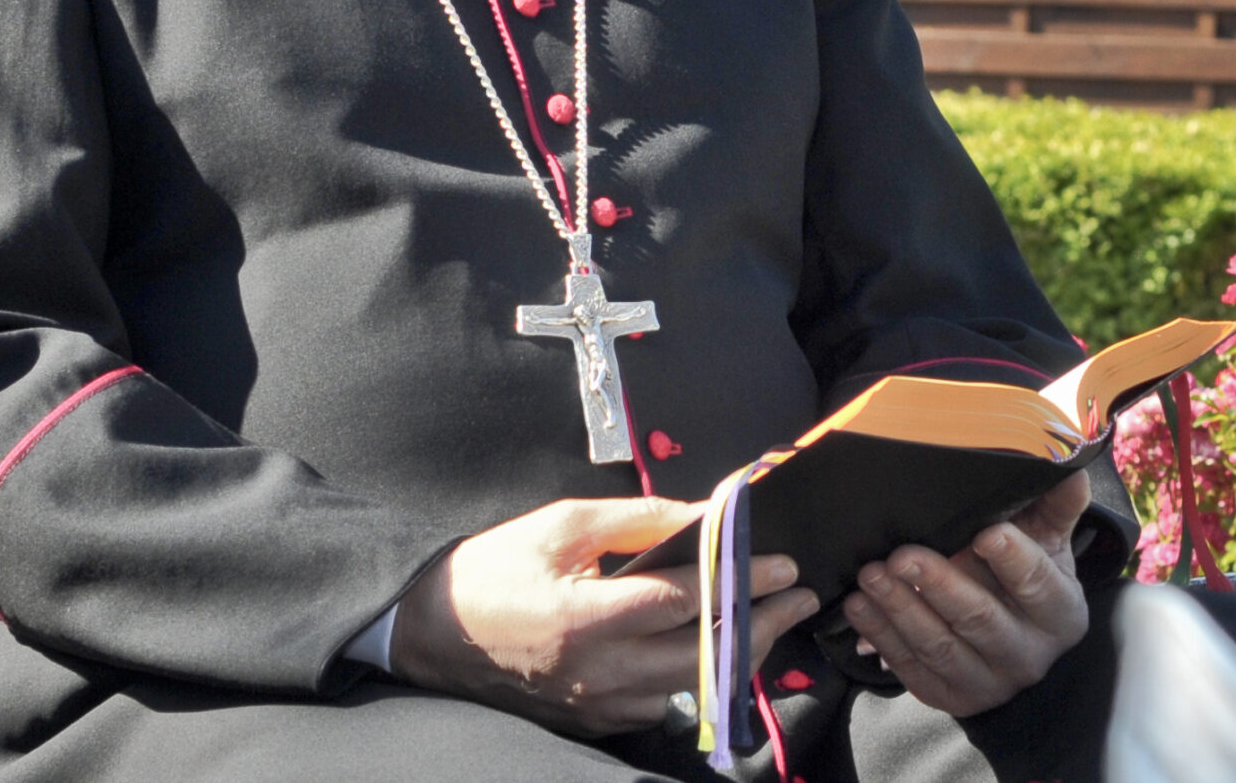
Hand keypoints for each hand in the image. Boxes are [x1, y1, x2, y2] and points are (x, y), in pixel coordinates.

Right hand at [390, 496, 820, 734]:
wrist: (435, 633)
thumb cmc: (494, 569)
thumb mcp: (560, 526)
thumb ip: (635, 521)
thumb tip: (702, 515)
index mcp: (586, 617)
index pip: (685, 601)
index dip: (741, 580)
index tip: (785, 564)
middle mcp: (597, 671)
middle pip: (703, 655)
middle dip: (761, 624)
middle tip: (800, 598)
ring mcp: (595, 704)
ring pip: (689, 689)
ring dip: (735, 656)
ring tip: (767, 622)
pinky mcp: (590, 721)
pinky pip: (659, 707)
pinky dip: (693, 680)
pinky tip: (711, 653)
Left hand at [840, 472, 1090, 716]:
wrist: (1018, 637)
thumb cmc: (1029, 577)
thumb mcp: (1048, 544)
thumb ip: (1056, 506)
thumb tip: (1070, 469)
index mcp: (1061, 613)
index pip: (1037, 584)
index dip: (1012, 559)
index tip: (984, 533)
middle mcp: (1029, 655)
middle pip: (980, 619)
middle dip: (938, 584)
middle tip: (902, 555)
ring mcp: (989, 681)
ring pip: (940, 647)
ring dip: (900, 609)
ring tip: (871, 575)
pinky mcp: (950, 695)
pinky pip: (911, 667)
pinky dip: (881, 635)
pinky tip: (860, 606)